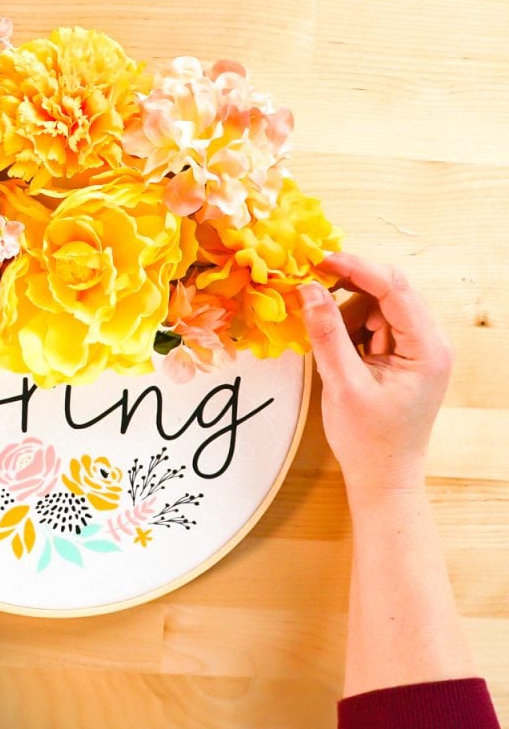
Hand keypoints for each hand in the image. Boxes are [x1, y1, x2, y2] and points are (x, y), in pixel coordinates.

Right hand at [298, 252, 453, 506]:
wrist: (383, 477)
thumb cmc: (369, 439)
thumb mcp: (343, 384)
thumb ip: (326, 334)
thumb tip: (308, 290)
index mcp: (428, 347)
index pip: (394, 288)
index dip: (356, 268)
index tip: (319, 260)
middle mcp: (429, 342)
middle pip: (388, 292)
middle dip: (348, 288)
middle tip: (309, 290)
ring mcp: (415, 348)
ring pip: (377, 307)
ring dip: (346, 314)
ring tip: (328, 348)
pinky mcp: (399, 356)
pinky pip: (372, 326)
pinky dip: (348, 329)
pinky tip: (336, 353)